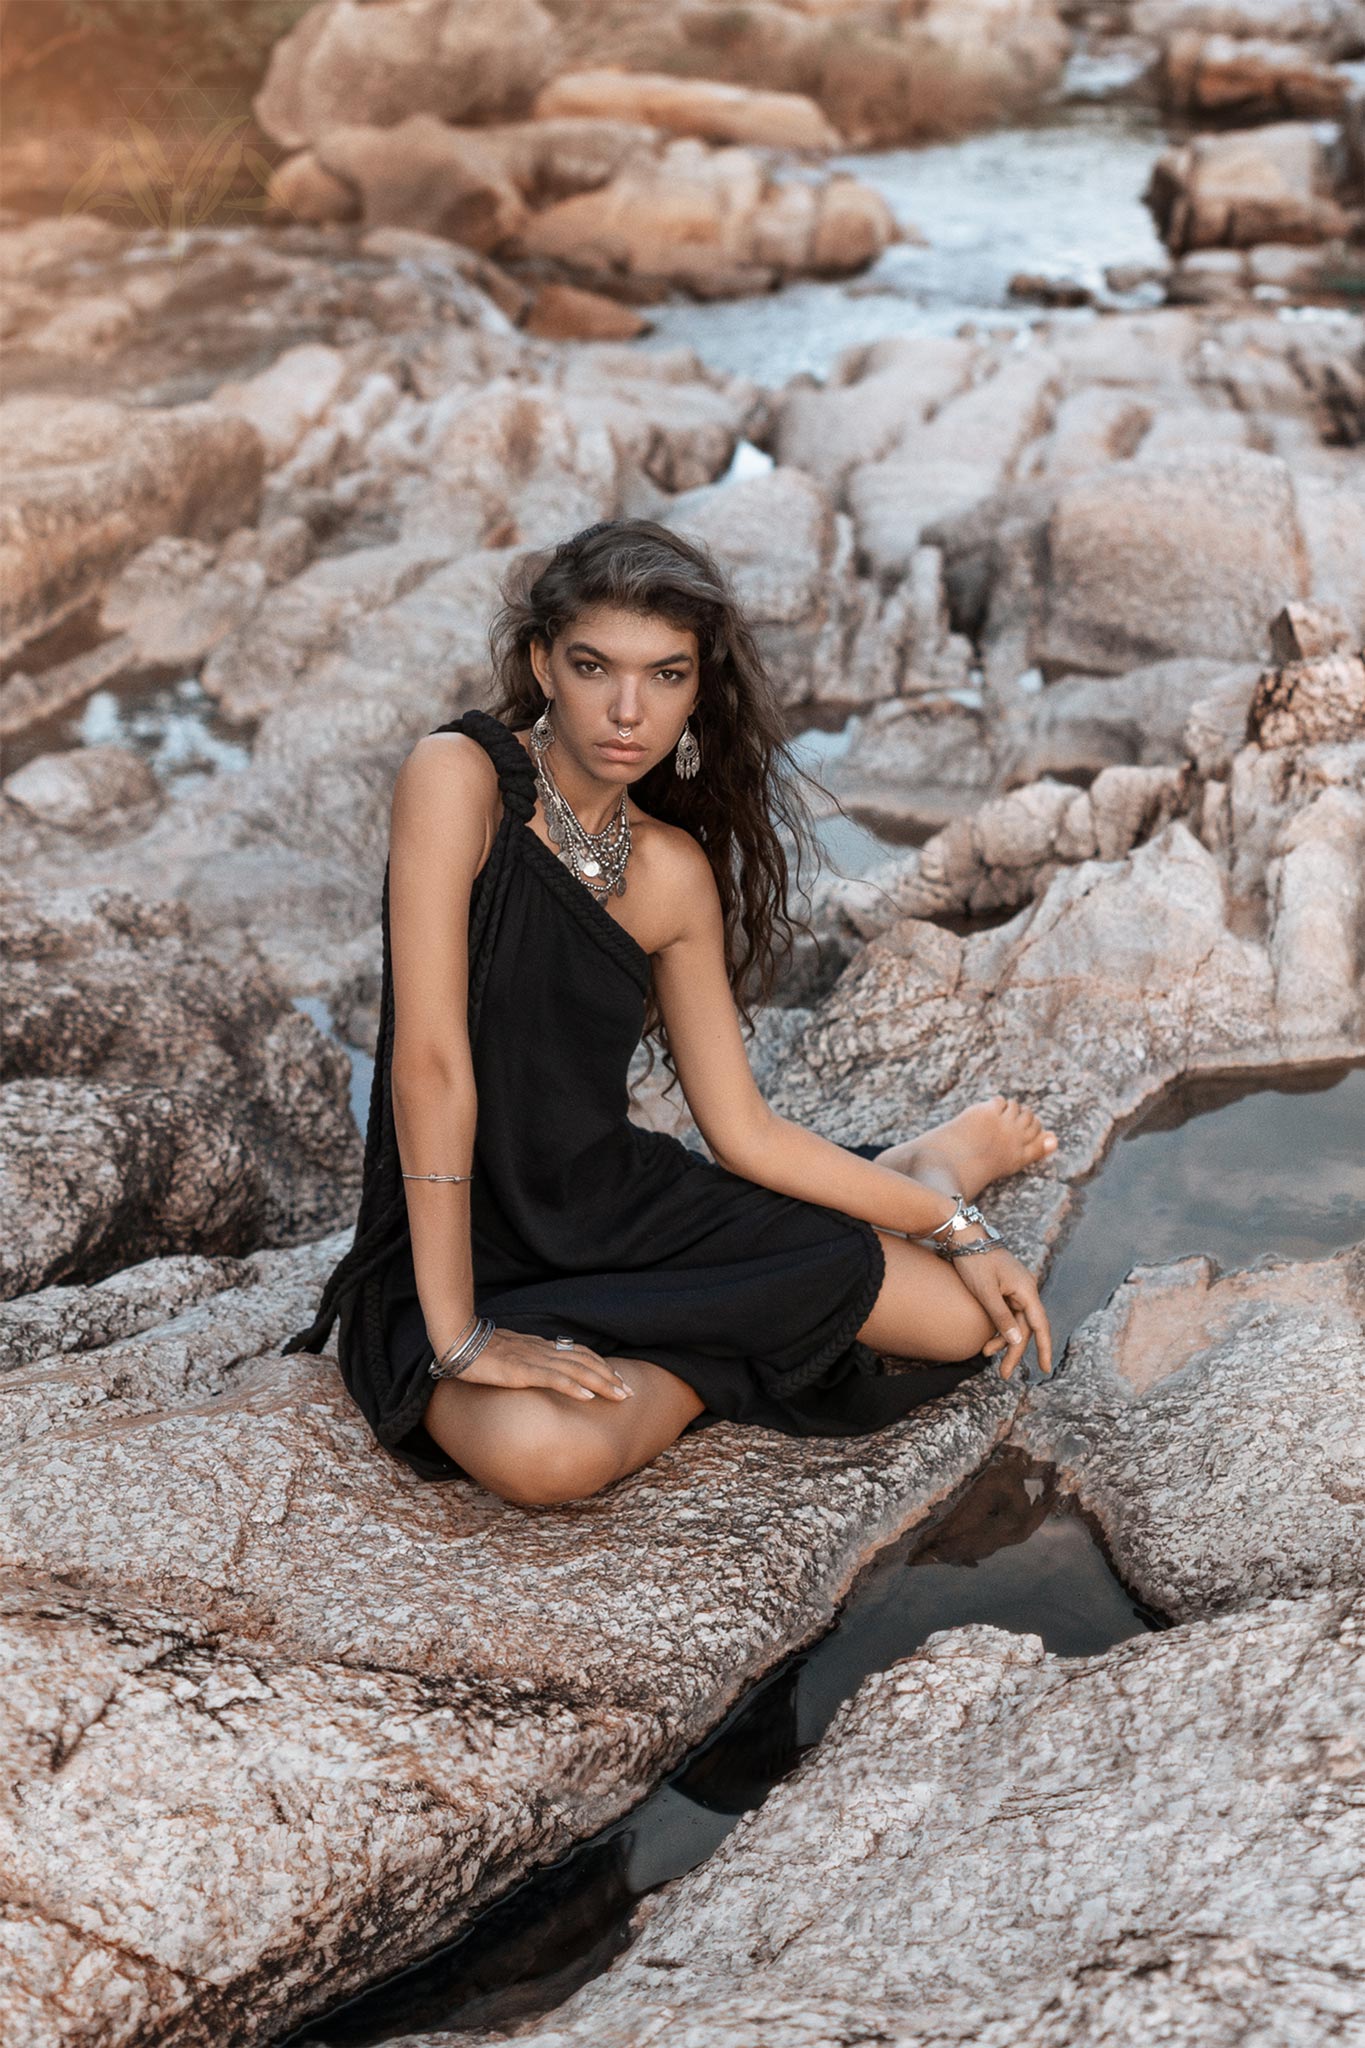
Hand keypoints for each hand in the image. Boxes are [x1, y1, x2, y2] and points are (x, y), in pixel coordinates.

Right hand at [438, 1327, 634, 1402]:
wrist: (459, 1341)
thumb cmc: (483, 1349)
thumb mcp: (514, 1354)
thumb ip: (532, 1360)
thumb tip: (548, 1371)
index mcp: (542, 1347)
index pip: (580, 1354)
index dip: (602, 1366)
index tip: (619, 1380)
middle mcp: (543, 1351)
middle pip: (585, 1362)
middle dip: (610, 1377)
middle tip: (630, 1392)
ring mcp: (534, 1360)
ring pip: (575, 1370)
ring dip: (600, 1383)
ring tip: (619, 1395)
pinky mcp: (521, 1371)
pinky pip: (552, 1379)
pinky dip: (572, 1387)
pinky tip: (588, 1397)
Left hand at [949, 1246, 1051, 1379]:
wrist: (964, 1235)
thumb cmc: (974, 1261)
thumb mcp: (985, 1292)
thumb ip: (1001, 1317)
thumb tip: (1017, 1342)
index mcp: (1026, 1290)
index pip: (1040, 1325)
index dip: (1044, 1348)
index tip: (1044, 1369)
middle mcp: (1026, 1290)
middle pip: (1026, 1327)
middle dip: (1014, 1351)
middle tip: (1004, 1374)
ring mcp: (1016, 1289)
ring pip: (1016, 1322)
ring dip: (1004, 1339)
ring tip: (985, 1353)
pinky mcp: (1006, 1288)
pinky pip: (1008, 1313)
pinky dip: (1000, 1327)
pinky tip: (988, 1338)